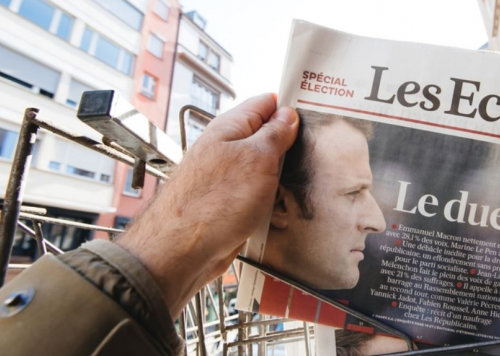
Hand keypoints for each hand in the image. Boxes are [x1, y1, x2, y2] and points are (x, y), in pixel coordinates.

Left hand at [117, 93, 298, 315]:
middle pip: (266, 135)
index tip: (315, 115)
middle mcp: (226, 148)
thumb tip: (288, 116)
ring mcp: (228, 176)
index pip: (266, 103)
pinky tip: (284, 201)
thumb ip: (275, 134)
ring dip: (283, 172)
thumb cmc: (213, 203)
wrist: (183, 250)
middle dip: (290, 142)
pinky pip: (259, 190)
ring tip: (304, 177)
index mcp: (230, 127)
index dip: (290, 106)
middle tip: (316, 149)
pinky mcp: (230, 202)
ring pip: (264, 165)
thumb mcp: (257, 159)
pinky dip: (273, 194)